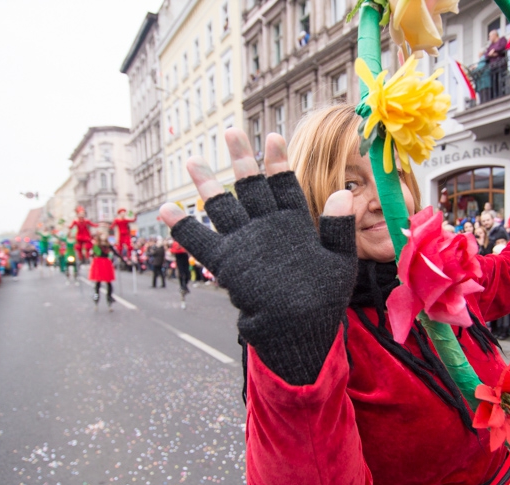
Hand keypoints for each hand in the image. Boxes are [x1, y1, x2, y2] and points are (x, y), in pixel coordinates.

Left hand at [159, 129, 357, 384]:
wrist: (294, 327)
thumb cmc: (322, 299)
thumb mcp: (341, 261)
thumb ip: (339, 227)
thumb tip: (342, 192)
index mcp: (293, 224)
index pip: (285, 185)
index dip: (277, 161)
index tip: (271, 136)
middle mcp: (264, 227)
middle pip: (250, 186)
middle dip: (241, 158)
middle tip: (230, 132)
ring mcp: (242, 242)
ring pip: (220, 205)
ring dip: (206, 182)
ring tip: (192, 162)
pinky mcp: (223, 262)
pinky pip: (197, 239)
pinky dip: (182, 225)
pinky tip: (166, 209)